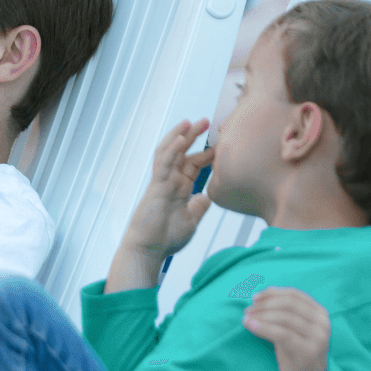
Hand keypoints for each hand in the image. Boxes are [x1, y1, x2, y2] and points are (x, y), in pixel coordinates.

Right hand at [106, 119, 215, 291]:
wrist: (149, 249)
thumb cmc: (166, 238)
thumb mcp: (191, 219)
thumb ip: (199, 206)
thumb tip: (207, 196)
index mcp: (180, 188)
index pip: (194, 164)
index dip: (206, 153)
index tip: (220, 142)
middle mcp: (171, 181)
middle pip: (183, 153)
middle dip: (194, 136)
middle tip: (207, 121)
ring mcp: (163, 182)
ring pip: (170, 152)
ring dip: (180, 136)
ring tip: (190, 121)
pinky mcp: (156, 186)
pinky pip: (164, 163)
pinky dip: (172, 149)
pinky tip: (181, 137)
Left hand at [244, 287, 330, 370]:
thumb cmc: (295, 352)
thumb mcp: (292, 328)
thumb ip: (283, 310)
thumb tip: (265, 291)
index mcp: (320, 313)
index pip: (294, 295)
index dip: (272, 294)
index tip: (254, 298)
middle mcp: (322, 324)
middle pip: (288, 304)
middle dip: (265, 305)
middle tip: (247, 310)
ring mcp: (318, 338)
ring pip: (284, 318)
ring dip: (261, 316)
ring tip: (246, 318)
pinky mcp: (308, 352)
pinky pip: (281, 334)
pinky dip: (263, 327)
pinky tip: (249, 326)